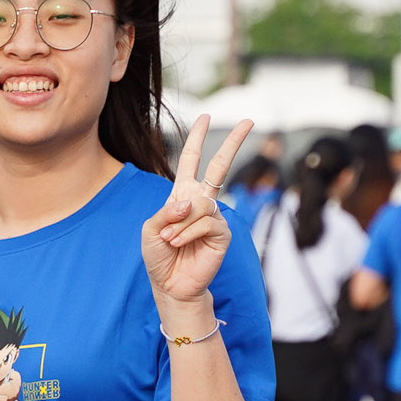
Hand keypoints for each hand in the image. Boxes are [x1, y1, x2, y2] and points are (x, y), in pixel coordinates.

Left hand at [142, 116, 253, 307]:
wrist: (170, 285)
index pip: (192, 161)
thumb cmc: (159, 256)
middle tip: (248, 120)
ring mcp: (214, 217)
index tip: (205, 116)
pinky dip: (189, 233)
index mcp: (183, 195)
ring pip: (202, 204)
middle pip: (219, 167)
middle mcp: (201, 202)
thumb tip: (191, 201)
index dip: (197, 139)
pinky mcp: (222, 234)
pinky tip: (181, 244)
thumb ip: (167, 210)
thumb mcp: (151, 228)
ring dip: (181, 223)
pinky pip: (207, 222)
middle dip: (233, 143)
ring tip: (171, 240)